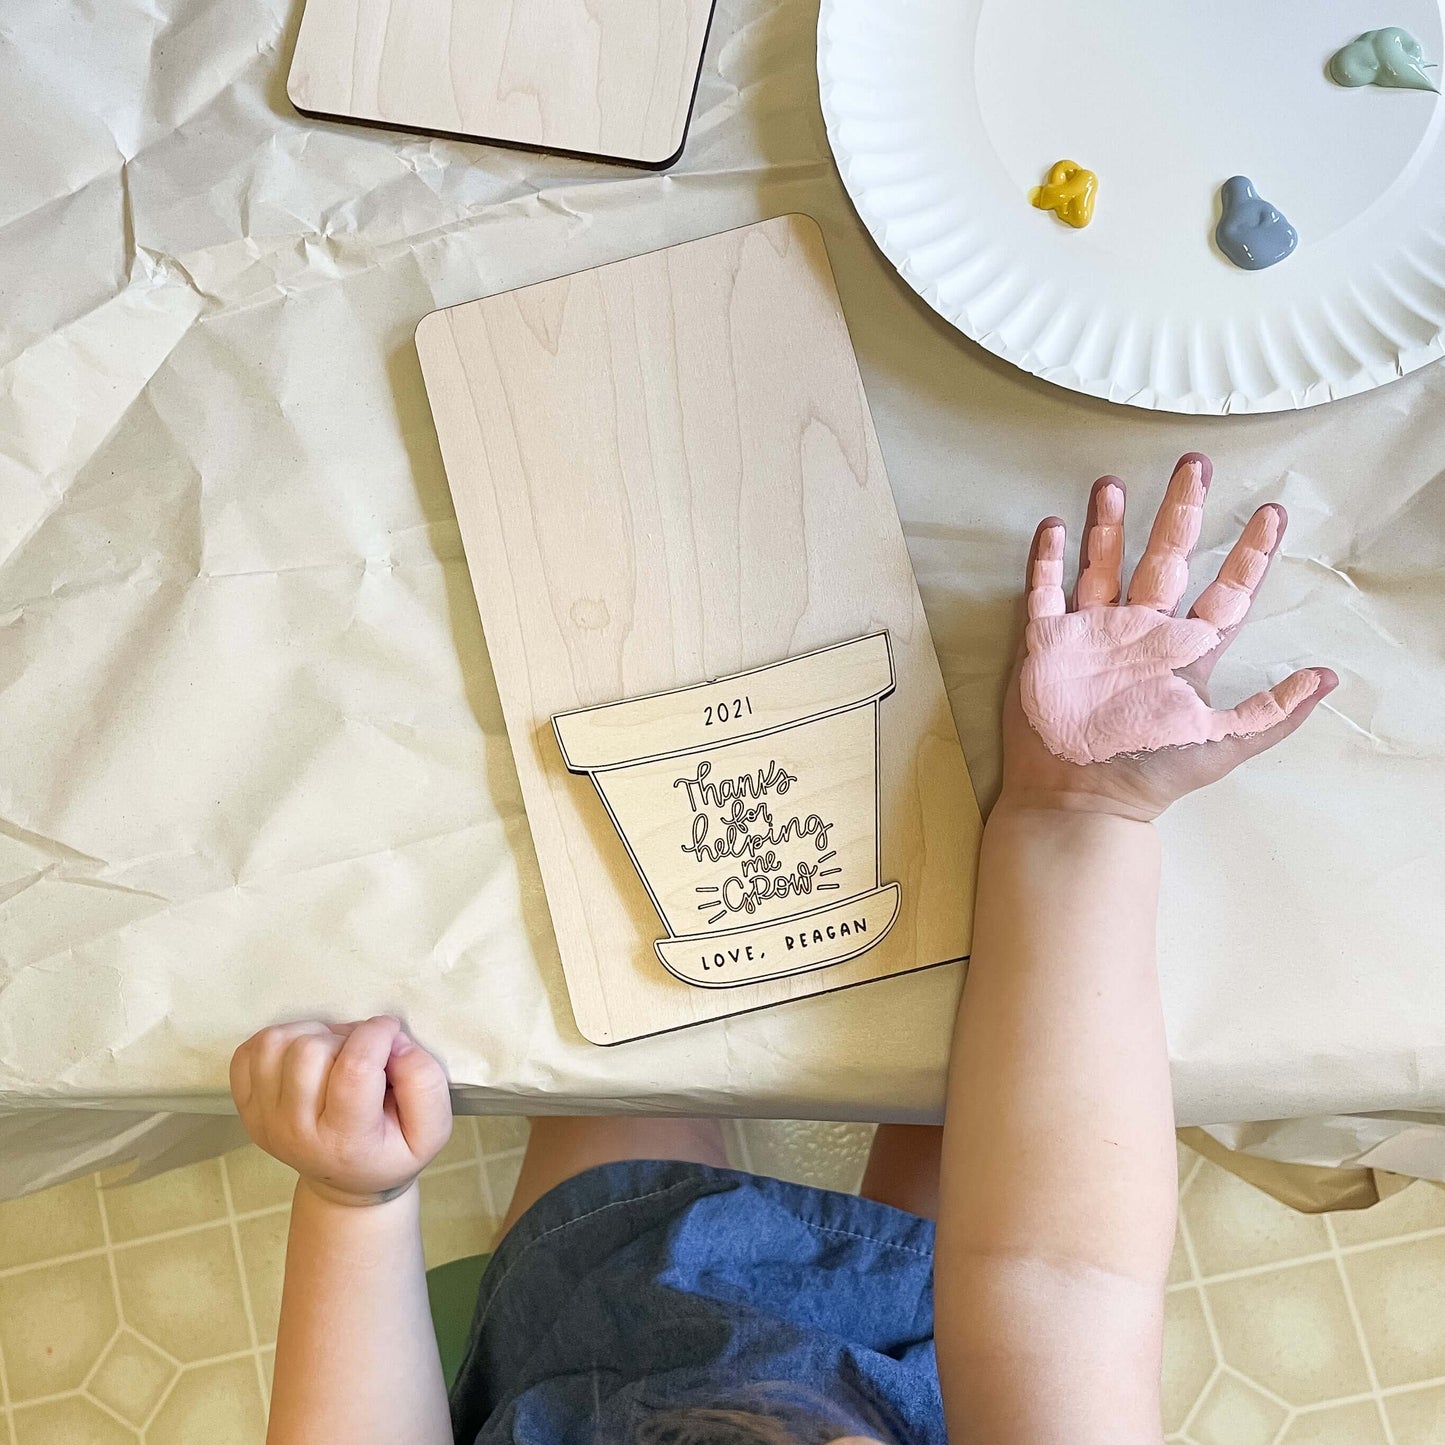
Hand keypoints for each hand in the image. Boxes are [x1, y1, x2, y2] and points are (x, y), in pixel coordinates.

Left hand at [230, 1016, 451, 1205]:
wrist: (347, 1183)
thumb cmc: (391, 1151)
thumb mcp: (432, 1131)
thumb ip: (425, 1083)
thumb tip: (395, 1042)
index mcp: (346, 1140)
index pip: (354, 1070)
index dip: (378, 1034)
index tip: (391, 1033)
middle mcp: (296, 1132)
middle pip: (310, 1051)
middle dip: (345, 1037)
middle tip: (363, 1052)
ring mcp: (265, 1119)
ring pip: (276, 1043)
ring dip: (312, 1034)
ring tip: (334, 1052)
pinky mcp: (247, 1106)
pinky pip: (251, 1050)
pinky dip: (280, 1040)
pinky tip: (304, 1056)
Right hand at [1003, 453, 1336, 820]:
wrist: (1077, 797)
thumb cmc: (1148, 774)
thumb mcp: (1221, 744)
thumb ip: (1271, 713)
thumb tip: (1328, 677)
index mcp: (1183, 652)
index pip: (1225, 593)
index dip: (1249, 555)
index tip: (1273, 514)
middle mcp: (1141, 633)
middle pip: (1165, 559)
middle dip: (1181, 513)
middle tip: (1195, 467)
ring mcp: (1093, 634)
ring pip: (1103, 565)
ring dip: (1109, 525)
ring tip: (1113, 482)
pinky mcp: (1047, 644)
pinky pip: (1045, 592)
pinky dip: (1047, 560)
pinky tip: (1054, 527)